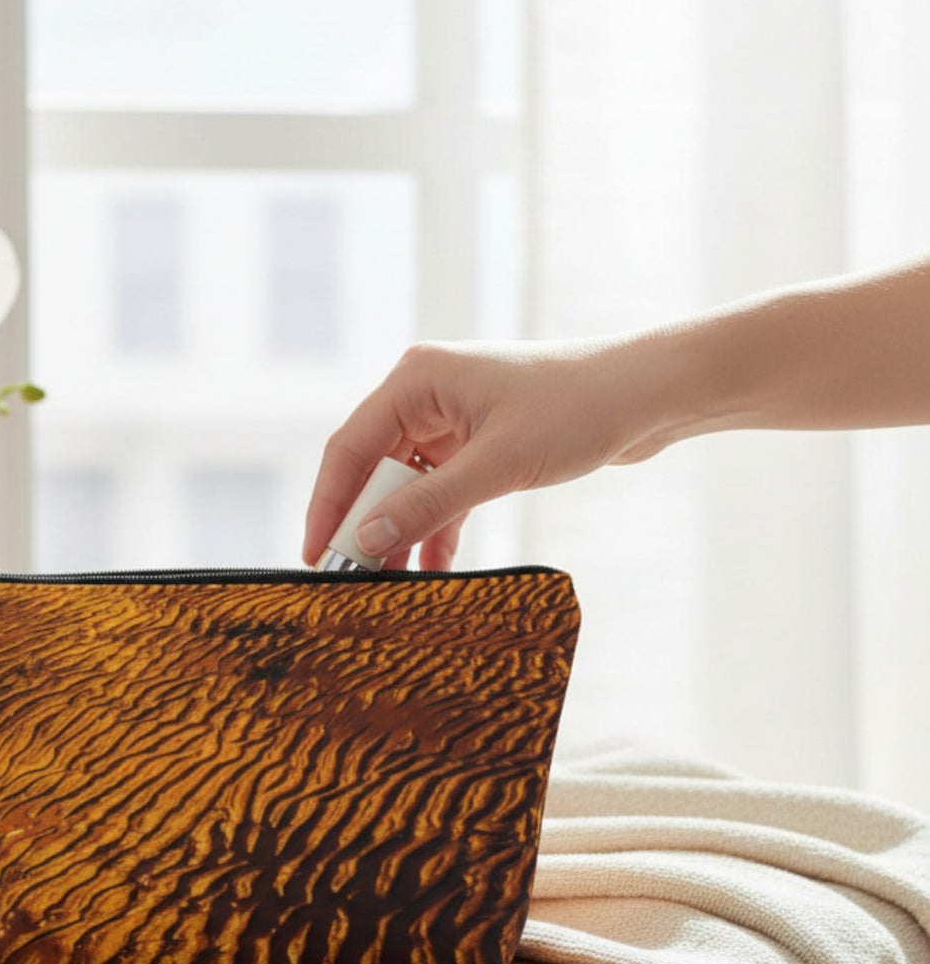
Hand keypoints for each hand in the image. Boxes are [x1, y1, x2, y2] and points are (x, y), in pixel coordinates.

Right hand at [303, 339, 670, 568]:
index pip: (348, 447)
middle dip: (363, 524)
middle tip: (352, 579)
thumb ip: (427, 504)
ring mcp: (452, 419)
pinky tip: (433, 570)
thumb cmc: (577, 410)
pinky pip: (441, 491)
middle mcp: (425, 394)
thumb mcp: (496, 465)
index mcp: (416, 379)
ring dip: (400, 531)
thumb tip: (365, 540)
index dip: (327, 505)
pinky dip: (436, 527)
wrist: (649, 395)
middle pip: (372, 468)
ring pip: (404, 485)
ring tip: (389, 584)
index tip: (314, 555)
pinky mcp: (479, 443)